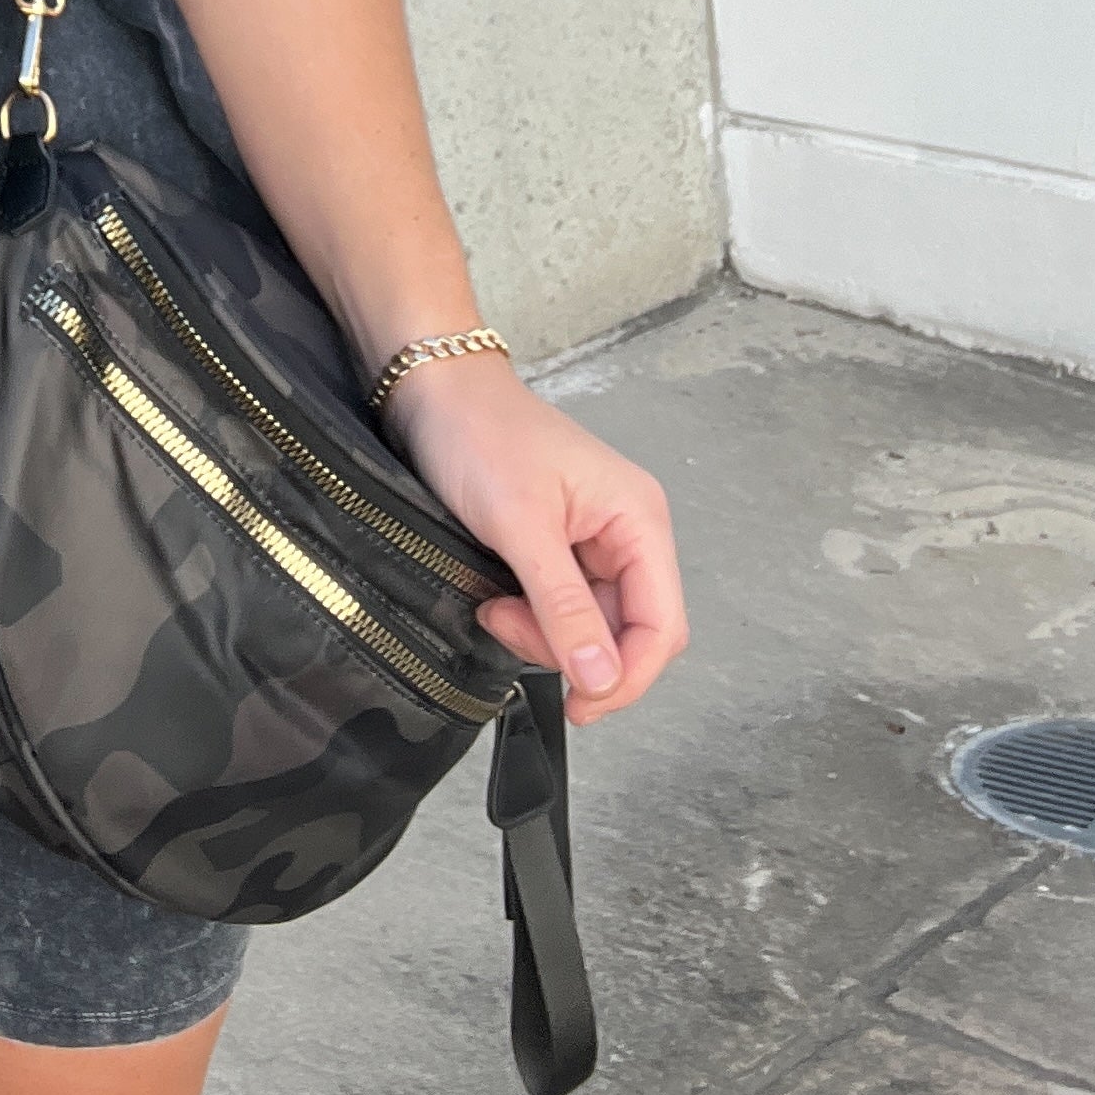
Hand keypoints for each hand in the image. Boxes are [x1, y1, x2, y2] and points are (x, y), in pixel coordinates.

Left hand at [381, 361, 686, 725]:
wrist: (433, 391)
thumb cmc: (480, 436)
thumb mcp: (521, 526)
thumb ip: (564, 606)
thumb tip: (601, 677)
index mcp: (639, 519)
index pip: (661, 626)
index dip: (626, 676)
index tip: (579, 703)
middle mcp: (628, 531)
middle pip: (629, 632)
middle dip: (574, 651)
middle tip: (510, 631)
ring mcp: (595, 539)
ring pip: (592, 624)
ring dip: (546, 634)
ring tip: (496, 608)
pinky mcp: (561, 544)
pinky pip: (564, 604)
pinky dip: (534, 616)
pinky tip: (498, 599)